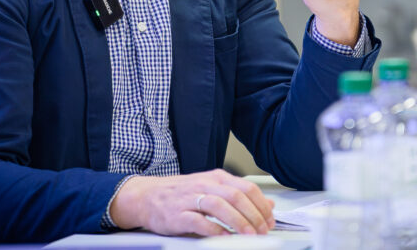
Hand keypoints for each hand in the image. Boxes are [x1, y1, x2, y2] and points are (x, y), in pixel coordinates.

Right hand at [109, 169, 274, 236]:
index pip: (246, 188)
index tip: (270, 221)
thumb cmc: (181, 194)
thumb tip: (268, 205)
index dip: (261, 205)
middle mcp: (204, 184)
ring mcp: (190, 198)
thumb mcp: (212, 189)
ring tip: (248, 235)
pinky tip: (224, 237)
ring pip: (219, 206)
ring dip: (238, 222)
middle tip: (262, 230)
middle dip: (254, 215)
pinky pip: (199, 221)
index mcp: (216, 177)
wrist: (146, 196)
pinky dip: (214, 229)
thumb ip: (239, 196)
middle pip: (236, 196)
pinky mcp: (177, 214)